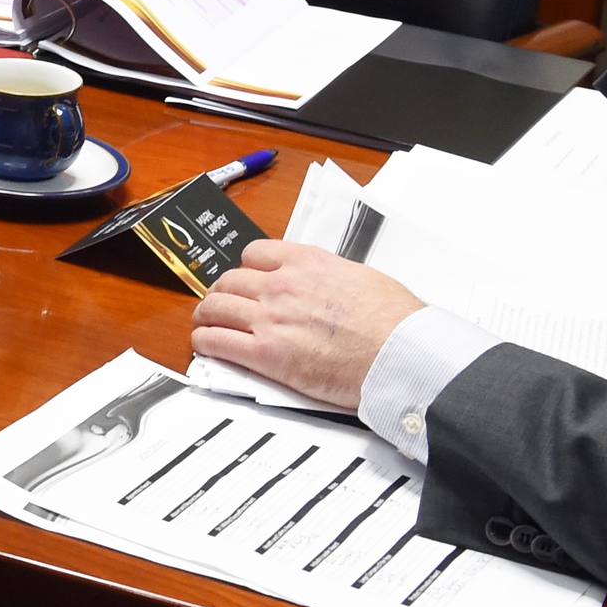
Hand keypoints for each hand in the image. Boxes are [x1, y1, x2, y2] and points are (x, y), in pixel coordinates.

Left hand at [190, 241, 424, 409]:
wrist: (401, 353)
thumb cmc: (395, 322)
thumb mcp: (362, 278)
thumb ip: (333, 278)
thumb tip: (329, 287)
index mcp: (307, 262)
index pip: (255, 253)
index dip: (246, 268)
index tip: (245, 277)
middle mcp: (282, 285)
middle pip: (230, 281)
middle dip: (221, 292)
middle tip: (220, 302)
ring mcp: (270, 318)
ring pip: (216, 308)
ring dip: (206, 316)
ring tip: (205, 322)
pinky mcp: (266, 354)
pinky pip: (218, 341)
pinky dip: (205, 341)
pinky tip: (205, 344)